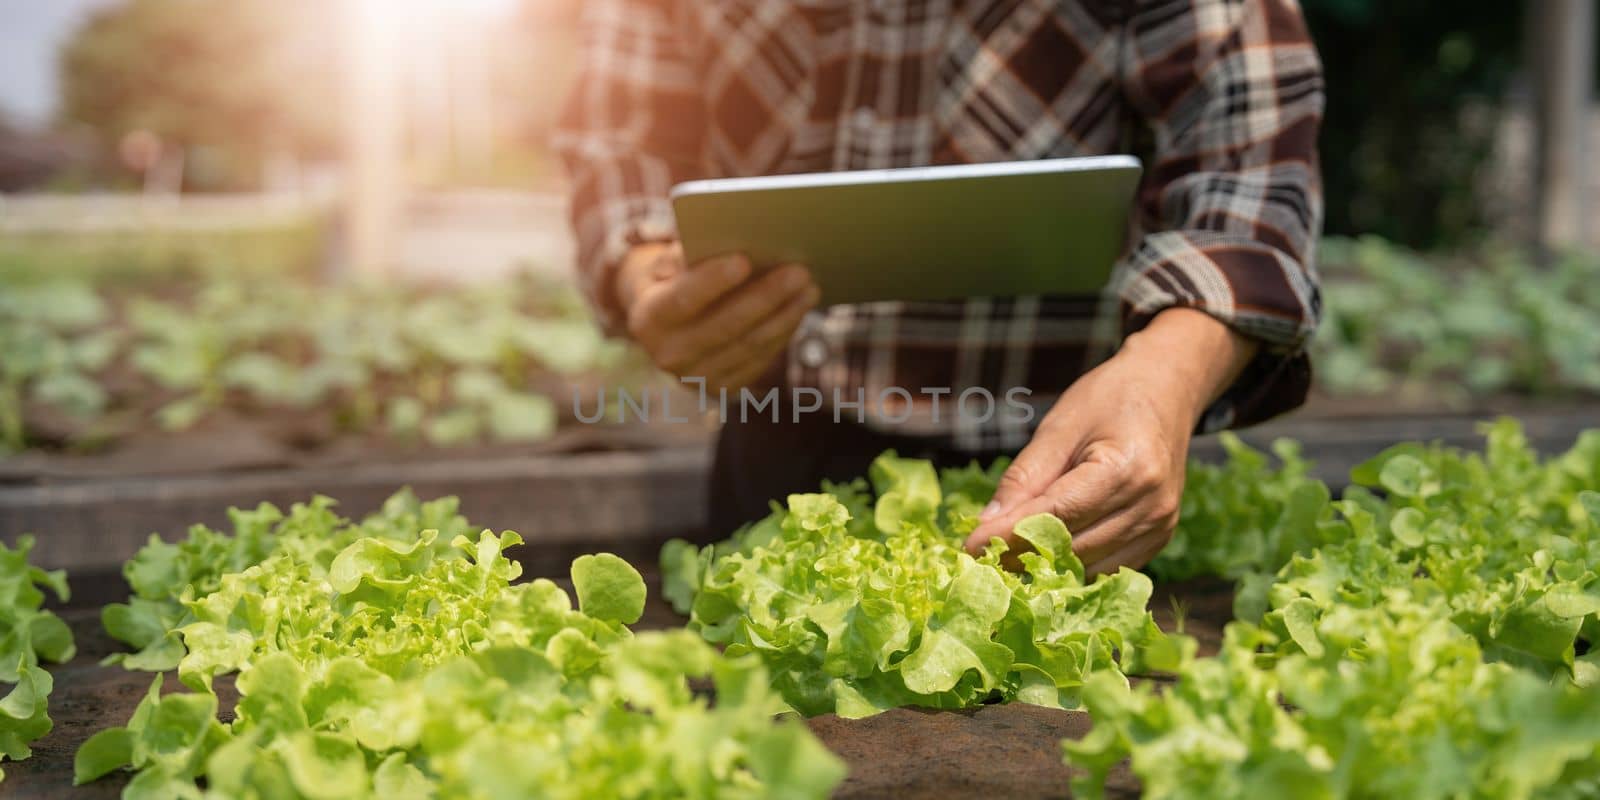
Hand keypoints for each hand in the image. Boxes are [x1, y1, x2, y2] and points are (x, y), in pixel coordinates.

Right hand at [617, 242, 818, 391]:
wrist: (666, 325)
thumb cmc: (675, 278)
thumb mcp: (669, 261)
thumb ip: (689, 253)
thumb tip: (730, 241)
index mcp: (648, 319)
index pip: (681, 300)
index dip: (712, 281)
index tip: (743, 259)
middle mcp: (669, 355)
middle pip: (725, 326)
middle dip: (765, 297)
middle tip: (798, 271)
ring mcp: (696, 378)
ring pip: (749, 345)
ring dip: (785, 315)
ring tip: (810, 287)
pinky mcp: (723, 388)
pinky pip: (760, 359)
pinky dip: (783, 331)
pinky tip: (800, 307)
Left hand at [964, 308, 1257, 575]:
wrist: (1167, 390)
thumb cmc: (1110, 398)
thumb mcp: (1059, 426)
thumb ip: (1025, 477)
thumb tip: (986, 523)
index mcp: (1126, 469)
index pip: (1057, 515)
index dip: (1009, 535)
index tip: (969, 546)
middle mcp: (1151, 505)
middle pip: (1072, 547)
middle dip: (1020, 554)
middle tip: (978, 557)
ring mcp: (1160, 526)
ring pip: (1088, 565)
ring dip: (1044, 566)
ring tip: (1003, 557)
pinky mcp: (1160, 538)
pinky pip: (1107, 566)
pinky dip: (1072, 564)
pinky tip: (1042, 555)